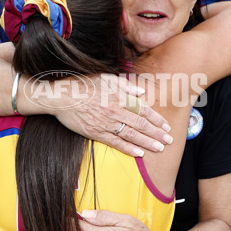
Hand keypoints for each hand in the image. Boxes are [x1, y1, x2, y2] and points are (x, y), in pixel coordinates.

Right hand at [50, 74, 172, 156]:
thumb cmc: (83, 85)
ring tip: (159, 148)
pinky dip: (129, 148)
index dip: (156, 119)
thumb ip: (125, 85)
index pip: (143, 109)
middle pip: (141, 124)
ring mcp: (106, 123)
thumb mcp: (106, 78)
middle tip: (169, 140)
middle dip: (157, 133)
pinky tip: (139, 153)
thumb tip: (140, 91)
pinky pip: (116, 142)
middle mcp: (115, 111)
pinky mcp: (96, 133)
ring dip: (147, 142)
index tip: (166, 126)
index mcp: (119, 96)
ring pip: (131, 135)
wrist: (61, 97)